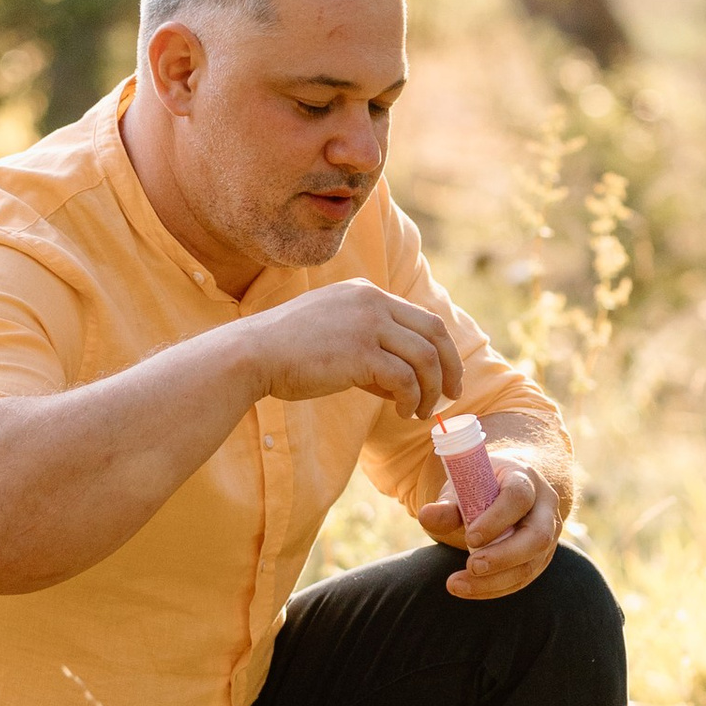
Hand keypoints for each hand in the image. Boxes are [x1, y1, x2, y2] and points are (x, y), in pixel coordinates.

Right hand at [247, 281, 463, 419]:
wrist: (252, 354)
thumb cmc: (288, 351)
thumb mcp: (335, 334)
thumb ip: (370, 347)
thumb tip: (403, 383)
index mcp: (366, 293)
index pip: (422, 317)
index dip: (441, 349)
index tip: (446, 376)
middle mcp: (372, 301)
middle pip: (434, 332)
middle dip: (450, 367)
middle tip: (453, 396)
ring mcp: (367, 324)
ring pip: (424, 358)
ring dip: (431, 390)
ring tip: (421, 413)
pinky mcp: (360, 352)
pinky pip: (404, 378)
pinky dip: (411, 398)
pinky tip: (402, 412)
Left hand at [417, 457, 562, 599]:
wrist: (510, 488)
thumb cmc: (483, 486)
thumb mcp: (465, 487)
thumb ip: (447, 505)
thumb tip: (426, 516)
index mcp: (525, 479)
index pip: (518, 497)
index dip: (497, 519)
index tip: (470, 537)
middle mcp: (544, 507)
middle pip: (537, 536)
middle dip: (503, 556)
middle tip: (471, 567)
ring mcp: (548, 534)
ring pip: (531, 564)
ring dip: (495, 580)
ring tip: (458, 584)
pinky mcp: (541, 557)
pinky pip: (523, 578)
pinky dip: (495, 588)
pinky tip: (470, 589)